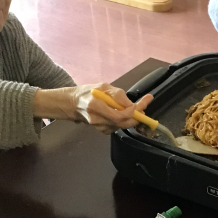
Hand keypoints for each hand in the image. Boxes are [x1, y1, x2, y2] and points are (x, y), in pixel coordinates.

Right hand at [33, 84, 152, 132]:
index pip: (118, 115)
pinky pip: (118, 127)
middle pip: (123, 124)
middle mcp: (97, 120)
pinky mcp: (102, 131)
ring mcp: (99, 127)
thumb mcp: (103, 86)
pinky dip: (124, 120)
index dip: (133, 112)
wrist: (73, 104)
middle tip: (144, 106)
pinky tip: (122, 113)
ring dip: (131, 117)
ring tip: (135, 107)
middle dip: (136, 116)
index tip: (143, 103)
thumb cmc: (88, 92)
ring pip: (122, 125)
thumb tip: (132, 105)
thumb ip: (118, 95)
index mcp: (95, 106)